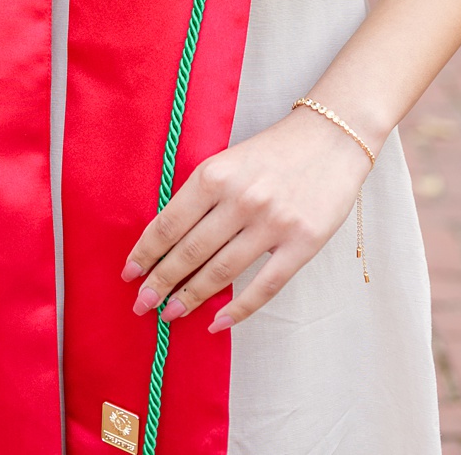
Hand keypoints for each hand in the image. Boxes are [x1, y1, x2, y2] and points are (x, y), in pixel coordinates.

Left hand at [125, 106, 375, 330]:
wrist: (332, 137)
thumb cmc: (272, 151)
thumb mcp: (226, 161)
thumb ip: (200, 196)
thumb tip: (169, 240)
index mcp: (213, 175)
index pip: (168, 223)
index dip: (146, 252)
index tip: (129, 274)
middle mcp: (240, 200)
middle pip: (190, 251)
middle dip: (161, 281)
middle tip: (143, 304)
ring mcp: (273, 223)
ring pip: (222, 271)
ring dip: (192, 297)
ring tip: (171, 314)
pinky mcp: (303, 243)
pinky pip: (265, 285)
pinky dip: (239, 309)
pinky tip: (218, 322)